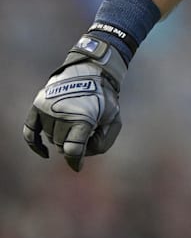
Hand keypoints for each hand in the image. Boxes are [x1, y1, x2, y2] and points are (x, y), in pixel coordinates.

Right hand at [23, 35, 126, 171]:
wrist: (91, 70)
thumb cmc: (105, 98)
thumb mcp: (113, 119)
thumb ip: (103, 142)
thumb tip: (83, 154)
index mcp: (82, 118)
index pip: (73, 149)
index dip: (75, 161)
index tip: (78, 167)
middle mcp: (61, 113)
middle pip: (61, 144)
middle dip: (73, 143)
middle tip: (86, 132)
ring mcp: (47, 109)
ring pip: (49, 137)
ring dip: (61, 137)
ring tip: (76, 124)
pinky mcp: (38, 105)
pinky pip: (29, 130)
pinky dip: (34, 143)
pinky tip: (44, 152)